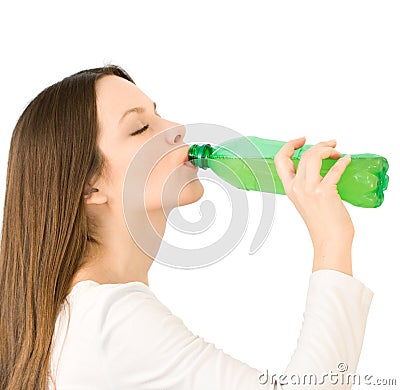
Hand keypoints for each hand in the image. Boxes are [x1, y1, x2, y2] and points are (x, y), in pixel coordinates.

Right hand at [274, 137, 353, 274]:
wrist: (329, 240)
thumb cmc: (322, 224)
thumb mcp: (305, 201)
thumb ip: (306, 186)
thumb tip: (320, 170)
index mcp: (289, 188)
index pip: (280, 160)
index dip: (290, 145)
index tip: (302, 140)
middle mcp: (296, 187)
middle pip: (304, 154)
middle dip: (319, 145)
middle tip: (331, 145)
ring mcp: (309, 189)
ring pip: (314, 156)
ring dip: (329, 150)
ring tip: (338, 153)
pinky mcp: (325, 192)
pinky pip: (334, 169)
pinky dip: (342, 162)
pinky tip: (346, 160)